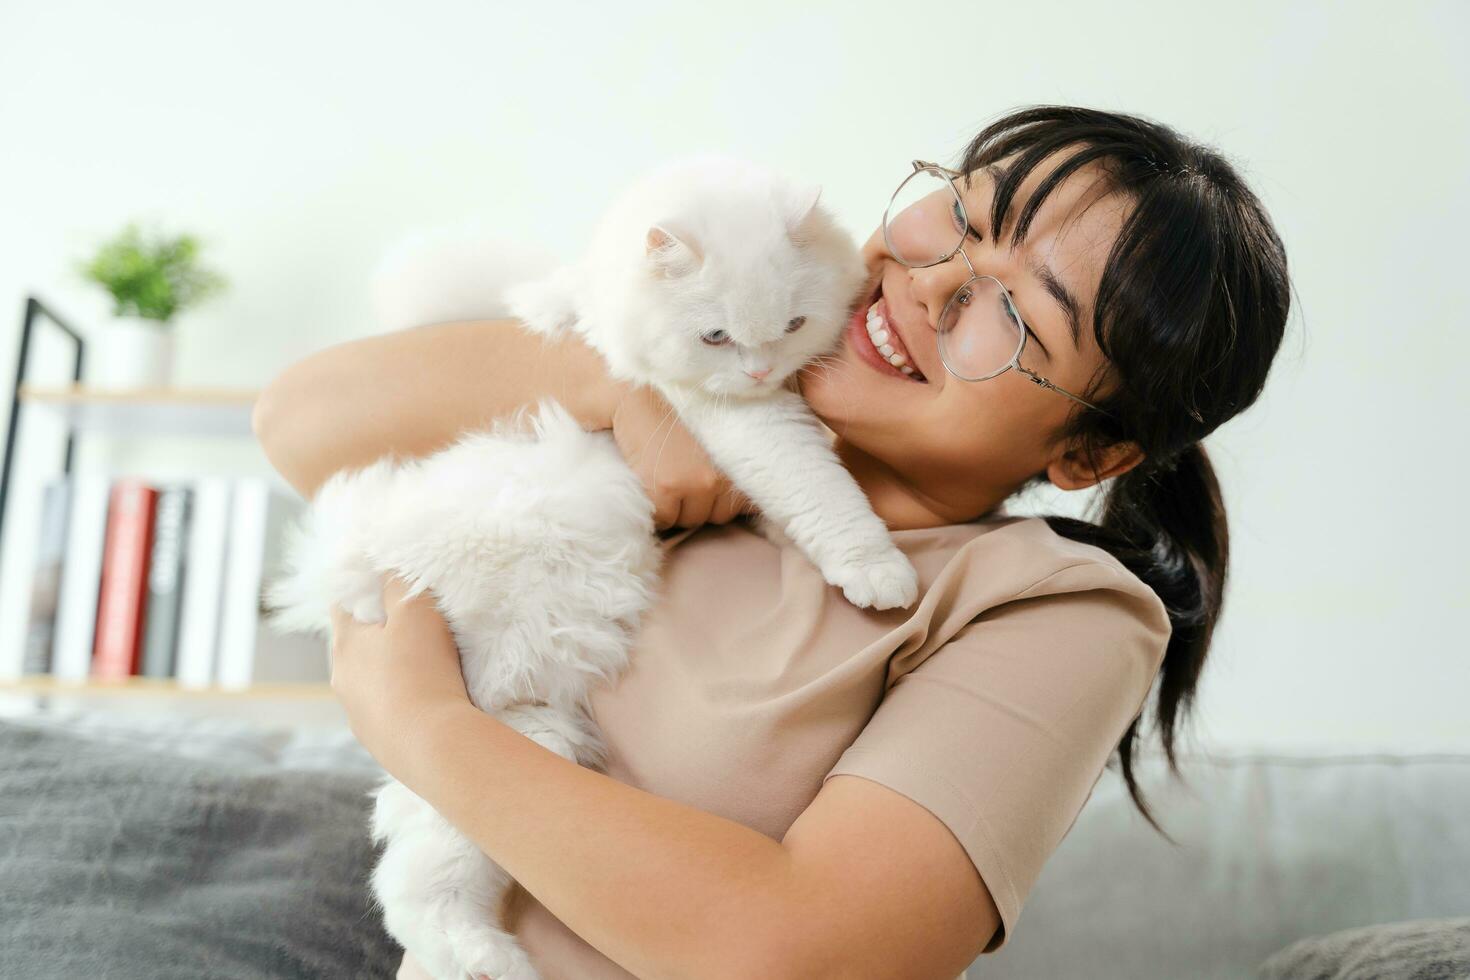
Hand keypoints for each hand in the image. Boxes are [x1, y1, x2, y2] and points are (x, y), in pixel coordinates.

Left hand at [328, 575, 471, 778]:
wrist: (434, 747)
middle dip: (377, 632)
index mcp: (346, 645)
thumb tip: (385, 564)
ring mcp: (359, 717)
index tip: (378, 580)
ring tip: (423, 666)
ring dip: (389, 671)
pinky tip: (427, 701)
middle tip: (407, 622)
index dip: (358, 589)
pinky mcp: (380, 744)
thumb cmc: (421, 672)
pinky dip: (402, 702)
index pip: (341, 605)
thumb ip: (399, 583)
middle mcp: (343, 681)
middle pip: (355, 646)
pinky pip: (388, 713)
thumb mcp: (415, 611)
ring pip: (370, 682)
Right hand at [610, 383, 753, 529]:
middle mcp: (723, 474)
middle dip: (699, 505)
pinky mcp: (668, 488)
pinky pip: (664, 520)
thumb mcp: (714, 436)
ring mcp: (697, 483)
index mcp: (738, 460)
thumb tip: (746, 506)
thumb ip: (728, 466)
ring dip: (677, 510)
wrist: (637, 393)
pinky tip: (647, 482)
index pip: (746, 505)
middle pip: (716, 516)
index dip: (723, 501)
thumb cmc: (672, 412)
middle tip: (679, 479)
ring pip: (690, 520)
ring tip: (663, 479)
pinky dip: (654, 510)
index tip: (709, 492)